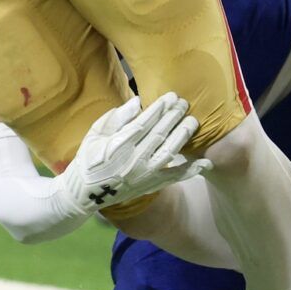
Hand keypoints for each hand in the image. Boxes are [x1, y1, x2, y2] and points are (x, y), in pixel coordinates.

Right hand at [54, 93, 209, 213]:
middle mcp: (133, 161)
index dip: (159, 109)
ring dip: (184, 136)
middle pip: (159, 135)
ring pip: (170, 153)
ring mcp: (144, 176)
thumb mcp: (94, 134)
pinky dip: (190, 171)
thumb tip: (137, 101)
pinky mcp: (150, 187)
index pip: (143, 123)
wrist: (85, 193)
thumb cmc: (89, 158)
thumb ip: (115, 118)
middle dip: (174, 116)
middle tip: (185, 102)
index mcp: (117, 146)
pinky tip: (205, 162)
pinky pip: (174, 178)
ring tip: (193, 121)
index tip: (170, 96)